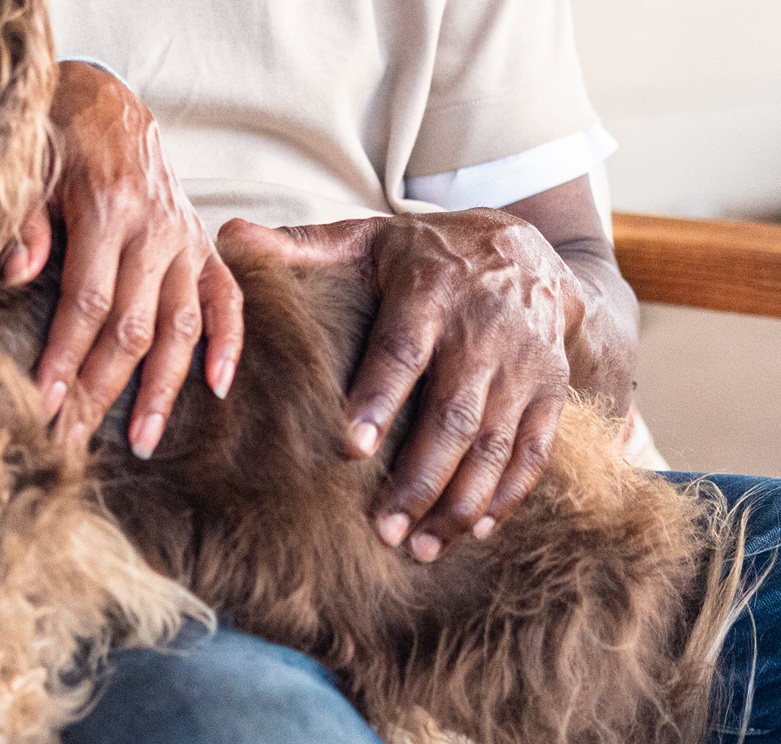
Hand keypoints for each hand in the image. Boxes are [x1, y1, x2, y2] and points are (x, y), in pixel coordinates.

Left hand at [12, 63, 243, 453]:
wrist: (105, 97)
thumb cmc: (55, 132)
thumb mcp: (27, 162)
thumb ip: (24, 219)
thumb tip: (17, 274)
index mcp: (107, 209)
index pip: (88, 302)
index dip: (66, 357)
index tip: (43, 404)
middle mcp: (156, 229)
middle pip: (133, 327)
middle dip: (101, 391)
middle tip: (73, 443)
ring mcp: (186, 238)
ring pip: (182, 325)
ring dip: (164, 388)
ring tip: (143, 441)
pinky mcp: (203, 242)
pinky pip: (226, 297)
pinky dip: (228, 342)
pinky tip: (218, 386)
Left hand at [226, 210, 582, 562]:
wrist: (528, 251)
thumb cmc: (427, 253)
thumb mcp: (369, 238)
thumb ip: (302, 245)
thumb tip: (228, 234)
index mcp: (429, 293)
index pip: (402, 351)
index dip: (378, 398)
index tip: (350, 447)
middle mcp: (482, 331)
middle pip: (453, 414)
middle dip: (421, 477)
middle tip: (384, 528)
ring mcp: (524, 365)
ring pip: (494, 443)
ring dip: (462, 501)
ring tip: (421, 545)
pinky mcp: (552, 390)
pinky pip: (534, 450)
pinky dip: (509, 494)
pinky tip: (477, 530)